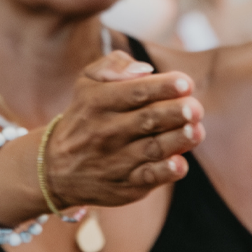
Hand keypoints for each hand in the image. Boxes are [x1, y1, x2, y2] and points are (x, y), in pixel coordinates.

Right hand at [42, 50, 203, 207]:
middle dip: (175, 113)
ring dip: (178, 140)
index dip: (163, 87)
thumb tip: (145, 69)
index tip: (186, 83)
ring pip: (152, 149)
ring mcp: (116, 160)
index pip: (135, 92)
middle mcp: (106, 131)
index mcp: (98, 101)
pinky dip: (165, 172)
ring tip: (196, 131)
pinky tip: (180, 163)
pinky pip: (148, 178)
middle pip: (147, 120)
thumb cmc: (84, 116)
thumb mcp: (86, 83)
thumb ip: (113, 66)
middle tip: (195, 108)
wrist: (55, 169)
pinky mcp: (125, 185)